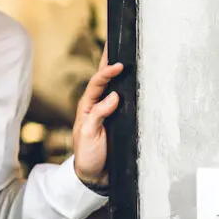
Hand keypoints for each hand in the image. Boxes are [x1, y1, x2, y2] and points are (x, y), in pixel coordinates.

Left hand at [72, 43, 123, 186]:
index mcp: (87, 108)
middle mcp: (96, 106)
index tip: (118, 66)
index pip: (96, 85)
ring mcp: (106, 112)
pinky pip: (121, 100)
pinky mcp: (116, 120)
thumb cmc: (88, 154)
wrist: (94, 174)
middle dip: (108, 62)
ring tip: (122, 54)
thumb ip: (98, 116)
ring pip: (112, 88)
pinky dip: (126, 88)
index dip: (106, 74)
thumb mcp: (89, 135)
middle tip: (116, 44)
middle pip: (103, 81)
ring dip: (116, 72)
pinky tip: (131, 78)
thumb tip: (113, 96)